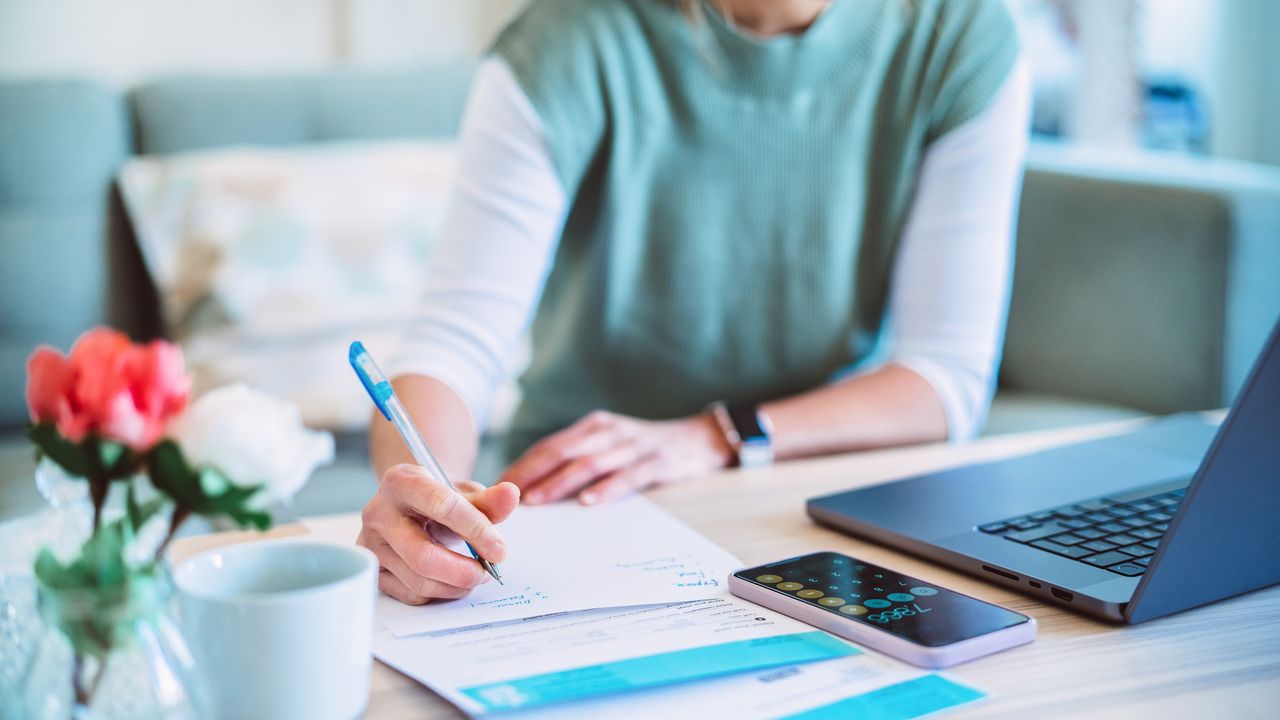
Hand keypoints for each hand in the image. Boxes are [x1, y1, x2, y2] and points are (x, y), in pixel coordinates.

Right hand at [358, 465, 519, 604]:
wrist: (410, 505)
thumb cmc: (438, 497)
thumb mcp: (463, 491)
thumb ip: (488, 499)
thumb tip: (511, 495)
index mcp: (401, 482)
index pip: (443, 507)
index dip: (477, 530)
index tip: (500, 550)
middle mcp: (378, 513)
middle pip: (423, 555)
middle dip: (463, 571)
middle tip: (488, 572)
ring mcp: (371, 545)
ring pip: (418, 580)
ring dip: (456, 585)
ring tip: (475, 574)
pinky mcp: (374, 570)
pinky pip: (411, 594)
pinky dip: (440, 593)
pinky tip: (453, 581)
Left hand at [498, 410, 732, 505]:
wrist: (701, 437)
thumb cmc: (646, 449)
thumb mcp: (610, 445)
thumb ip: (579, 459)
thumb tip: (535, 489)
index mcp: (592, 427)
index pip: (549, 446)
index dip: (521, 465)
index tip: (494, 486)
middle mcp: (608, 431)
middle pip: (561, 451)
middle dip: (530, 473)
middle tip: (505, 496)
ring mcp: (633, 445)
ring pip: (589, 463)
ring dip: (560, 482)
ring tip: (537, 500)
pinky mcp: (657, 461)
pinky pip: (628, 476)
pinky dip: (607, 488)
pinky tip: (588, 502)